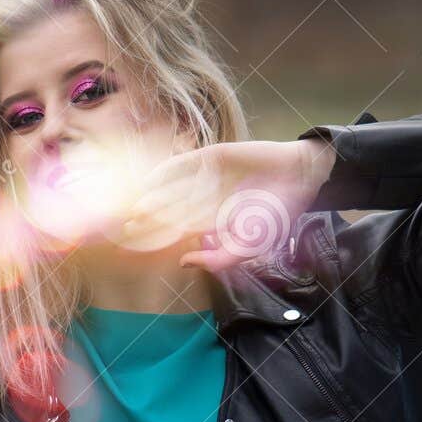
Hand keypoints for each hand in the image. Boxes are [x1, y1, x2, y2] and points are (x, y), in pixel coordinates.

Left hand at [121, 139, 336, 271]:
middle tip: (123, 228)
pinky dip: (164, 172)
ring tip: (133, 208)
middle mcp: (203, 199)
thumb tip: (183, 263)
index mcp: (209, 220)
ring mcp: (205, 178)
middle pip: (167, 209)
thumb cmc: (275, 217)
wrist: (298, 178)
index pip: (175, 230)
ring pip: (170, 189)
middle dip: (146, 219)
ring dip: (152, 198)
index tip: (133, 245)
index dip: (155, 237)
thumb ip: (217, 260)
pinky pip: (182, 165)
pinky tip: (148, 181)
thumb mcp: (247, 247)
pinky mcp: (210, 158)